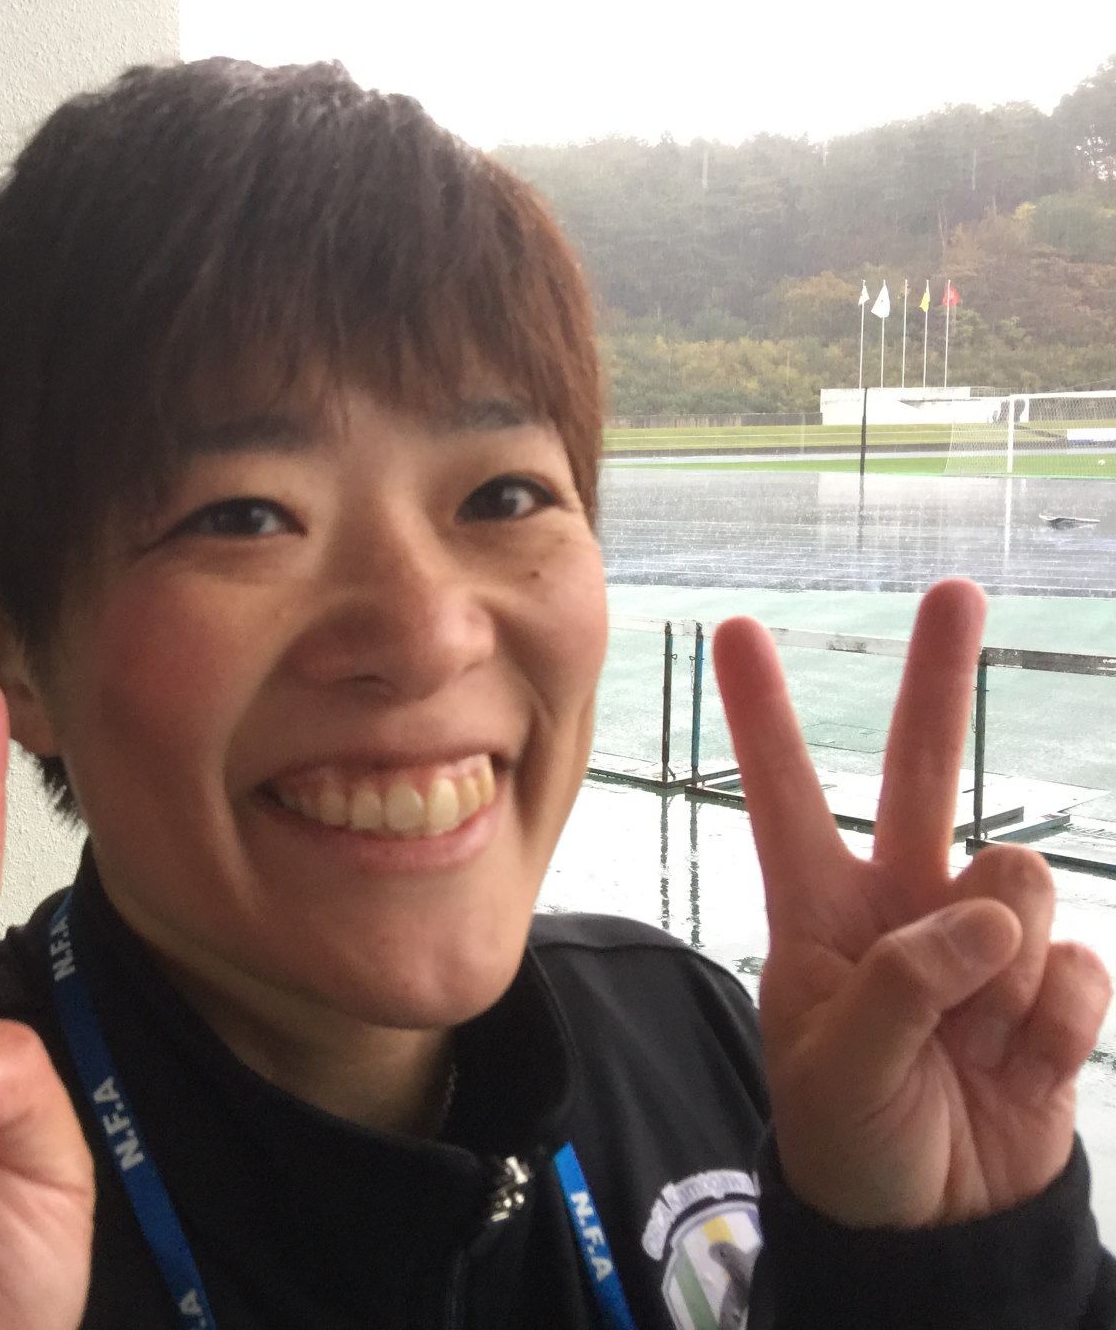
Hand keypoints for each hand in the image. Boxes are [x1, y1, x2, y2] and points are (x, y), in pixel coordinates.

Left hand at [712, 578, 1109, 1227]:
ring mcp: (984, 942)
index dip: (764, 717)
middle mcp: (903, 906)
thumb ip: (902, 984)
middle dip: (938, 680)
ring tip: (972, 1035)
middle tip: (954, 590)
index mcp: (822, 913)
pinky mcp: (1054, 990)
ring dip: (1007, 962)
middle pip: (925, 773)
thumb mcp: (838, 1067)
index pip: (786, 797)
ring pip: (1020, 881)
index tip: (734, 632)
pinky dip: (1057, 1021)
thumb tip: (989, 913)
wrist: (934, 1226)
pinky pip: (1080, 969)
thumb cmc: (853, 1138)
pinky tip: (1022, 1063)